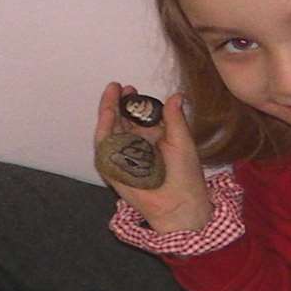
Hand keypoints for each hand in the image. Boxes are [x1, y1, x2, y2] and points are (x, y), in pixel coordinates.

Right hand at [94, 81, 210, 231]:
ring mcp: (123, 157)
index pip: (139, 116)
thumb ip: (175, 118)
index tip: (132, 88)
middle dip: (118, 103)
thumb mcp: (182, 141)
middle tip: (118, 87)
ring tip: (111, 94)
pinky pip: (105, 146)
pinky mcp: (113, 168)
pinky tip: (107, 114)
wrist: (179, 204)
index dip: (134, 102)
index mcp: (153, 139)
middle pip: (122, 120)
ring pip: (111, 130)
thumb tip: (176, 95)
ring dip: (109, 111)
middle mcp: (136, 146)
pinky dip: (104, 129)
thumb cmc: (186, 176)